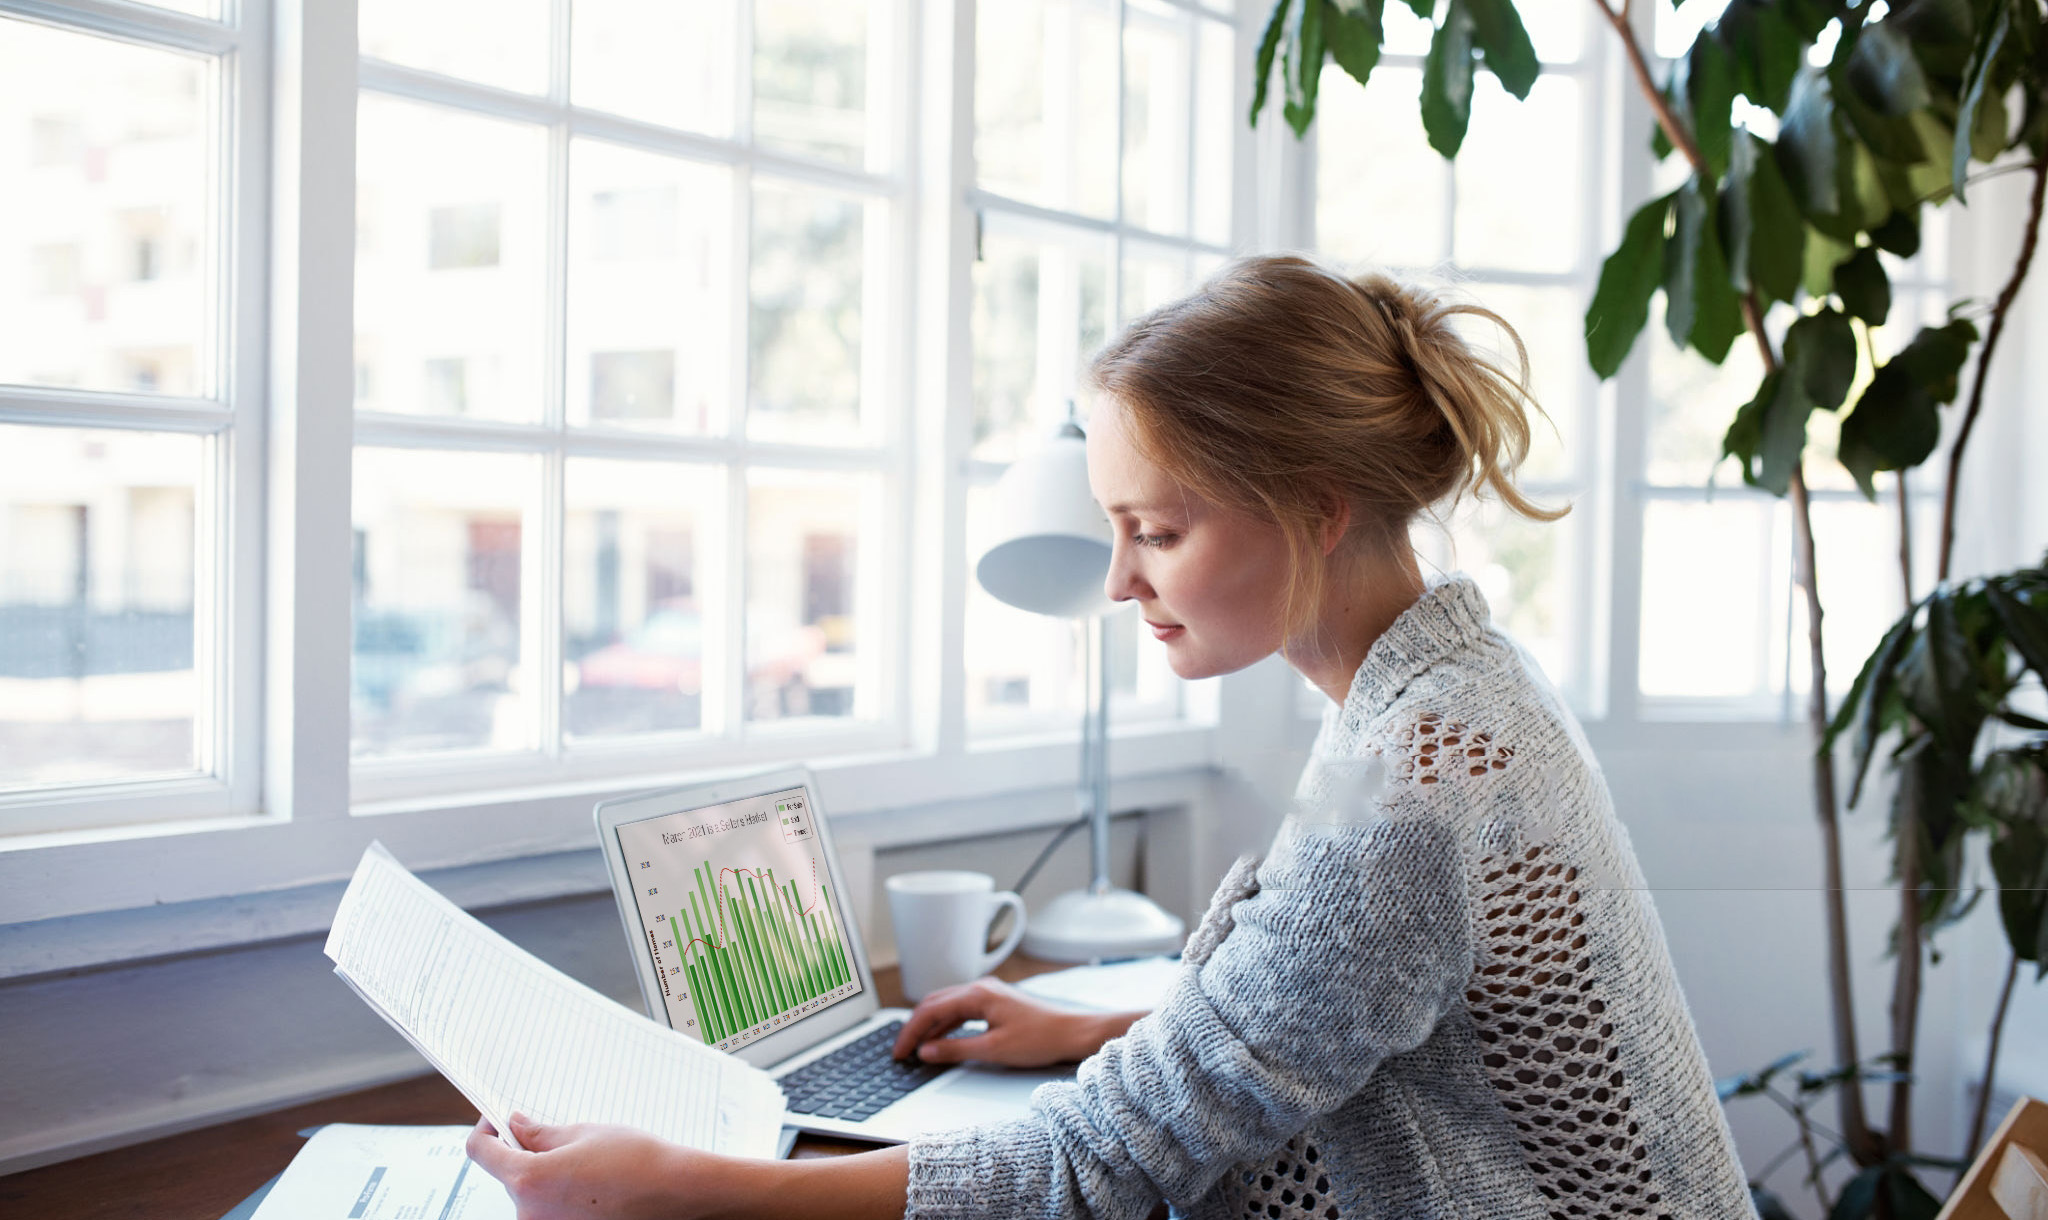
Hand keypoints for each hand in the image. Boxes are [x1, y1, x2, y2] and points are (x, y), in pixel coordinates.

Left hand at [464, 1113, 713, 1219]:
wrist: (676, 1195)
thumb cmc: (638, 1163)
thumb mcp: (584, 1134)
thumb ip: (540, 1133)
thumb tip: (515, 1127)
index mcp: (529, 1180)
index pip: (480, 1153)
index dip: (486, 1130)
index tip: (496, 1121)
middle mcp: (530, 1213)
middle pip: (508, 1176)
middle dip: (524, 1153)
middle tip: (556, 1137)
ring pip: (530, 1195)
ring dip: (544, 1177)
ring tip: (584, 1164)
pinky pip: (549, 1211)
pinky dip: (560, 1196)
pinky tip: (589, 1185)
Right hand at [890, 977, 1134, 1067]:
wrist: (1073, 1033)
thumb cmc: (1040, 1039)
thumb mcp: (993, 1049)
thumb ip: (955, 1049)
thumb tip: (926, 1051)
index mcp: (977, 995)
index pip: (930, 1010)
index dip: (910, 1032)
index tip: (899, 1052)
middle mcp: (981, 989)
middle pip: (935, 1004)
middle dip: (915, 1027)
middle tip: (902, 1051)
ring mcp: (989, 994)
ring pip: (947, 1007)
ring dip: (930, 1026)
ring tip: (917, 1049)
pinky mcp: (996, 1003)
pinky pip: (962, 1011)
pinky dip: (946, 1025)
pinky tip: (941, 1041)